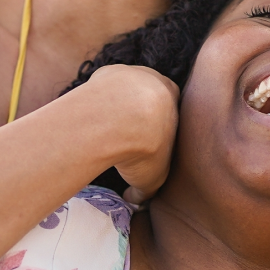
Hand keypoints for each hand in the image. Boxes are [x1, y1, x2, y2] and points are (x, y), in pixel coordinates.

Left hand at [83, 64, 178, 203]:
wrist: (120, 119)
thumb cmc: (145, 148)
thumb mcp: (153, 177)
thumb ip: (145, 188)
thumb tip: (134, 198)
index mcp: (177, 102)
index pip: (170, 114)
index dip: (157, 130)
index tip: (144, 144)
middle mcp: (159, 82)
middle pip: (149, 97)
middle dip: (137, 115)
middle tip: (123, 136)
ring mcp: (133, 73)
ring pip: (125, 90)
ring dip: (116, 106)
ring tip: (103, 128)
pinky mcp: (109, 71)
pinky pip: (103, 87)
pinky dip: (98, 101)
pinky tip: (92, 117)